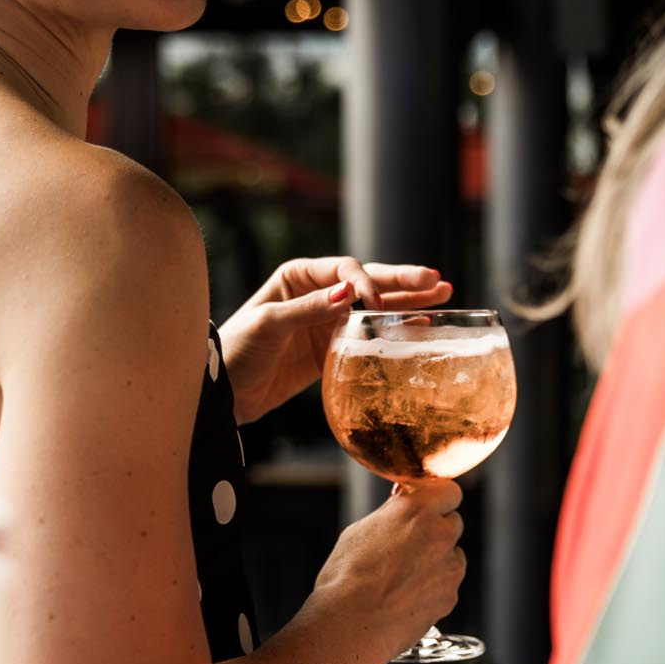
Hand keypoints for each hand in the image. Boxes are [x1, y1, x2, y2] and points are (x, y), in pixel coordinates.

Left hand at [219, 257, 452, 424]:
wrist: (222, 393)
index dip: (366, 282)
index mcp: (298, 276)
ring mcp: (326, 322)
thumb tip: (349, 291)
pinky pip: (368, 337)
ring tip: (442, 294)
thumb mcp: (269, 325)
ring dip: (407, 301)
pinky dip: (394, 331)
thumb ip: (309, 309)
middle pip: (367, 282)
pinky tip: (420, 326)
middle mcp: (317, 293)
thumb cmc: (236, 351)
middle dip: (402, 281)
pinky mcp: (331, 349)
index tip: (378, 303)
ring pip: (375, 307)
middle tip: (436, 281)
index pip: (344, 270)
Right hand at [312, 478, 465, 662]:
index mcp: (417, 511)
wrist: (351, 625)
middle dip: (436, 530)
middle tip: (409, 544)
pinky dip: (434, 587)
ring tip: (404, 576)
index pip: (448, 491)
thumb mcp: (360, 531)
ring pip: (452, 555)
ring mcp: (449, 568)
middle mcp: (440, 535)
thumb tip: (400, 509)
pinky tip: (407, 596)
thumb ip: (391, 516)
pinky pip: (447, 584)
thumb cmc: (347, 579)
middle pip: (453, 522)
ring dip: (437, 560)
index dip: (437, 499)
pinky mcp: (450, 596)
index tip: (426, 506)